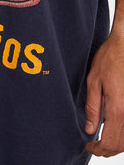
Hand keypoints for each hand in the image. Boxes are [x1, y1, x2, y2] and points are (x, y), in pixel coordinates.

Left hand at [85, 31, 123, 156]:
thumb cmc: (109, 59)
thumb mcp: (94, 81)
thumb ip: (93, 107)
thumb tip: (90, 129)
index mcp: (118, 109)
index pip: (110, 142)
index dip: (98, 149)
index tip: (89, 145)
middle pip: (121, 145)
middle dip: (107, 150)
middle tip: (95, 146)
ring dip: (117, 145)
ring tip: (103, 141)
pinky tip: (115, 130)